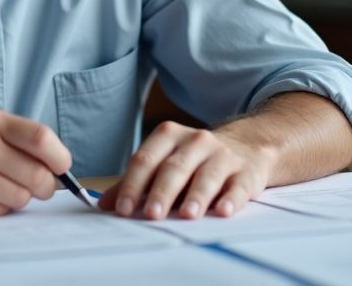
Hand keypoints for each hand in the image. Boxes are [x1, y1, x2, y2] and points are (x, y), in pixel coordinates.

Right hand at [0, 106, 70, 217]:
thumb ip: (20, 138)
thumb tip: (60, 166)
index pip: (41, 138)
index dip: (60, 157)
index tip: (62, 167)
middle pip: (37, 174)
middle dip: (46, 185)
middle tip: (40, 186)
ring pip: (22, 197)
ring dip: (20, 196)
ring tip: (2, 186)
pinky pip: (2, 211)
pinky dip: (0, 207)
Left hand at [97, 121, 273, 219]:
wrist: (247, 147)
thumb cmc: (195, 161)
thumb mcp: (164, 163)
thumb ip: (135, 183)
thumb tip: (105, 204)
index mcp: (169, 136)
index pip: (146, 159)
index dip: (133, 184)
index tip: (123, 208)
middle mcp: (196, 141)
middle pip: (174, 168)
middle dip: (161, 192)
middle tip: (151, 214)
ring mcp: (223, 155)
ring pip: (207, 175)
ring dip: (196, 196)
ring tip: (187, 215)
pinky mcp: (246, 171)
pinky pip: (238, 185)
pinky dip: (231, 199)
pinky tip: (223, 210)